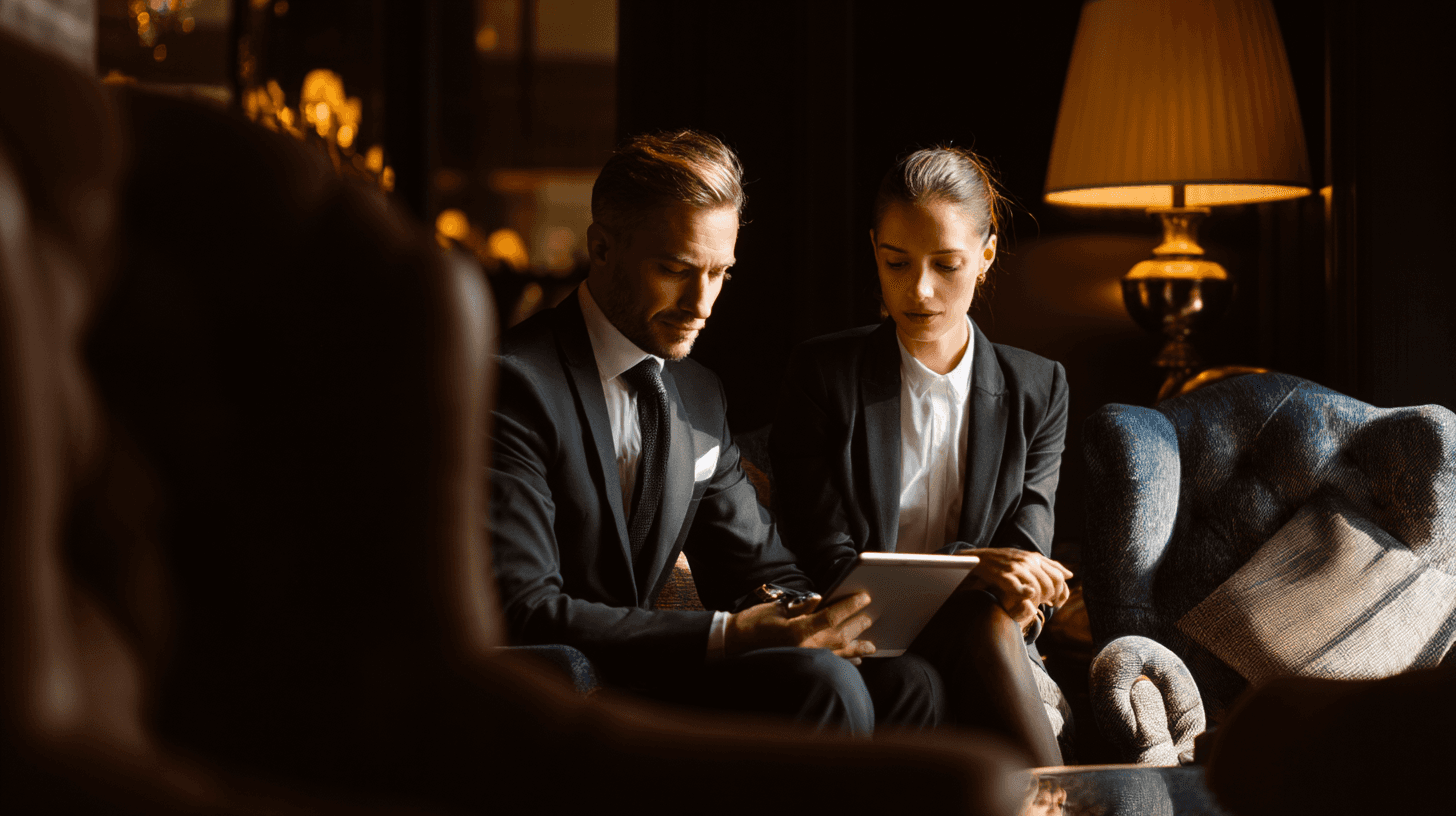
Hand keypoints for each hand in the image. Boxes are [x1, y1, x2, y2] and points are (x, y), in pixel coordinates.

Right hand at [724, 591, 875, 662]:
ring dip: (857, 647)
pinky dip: (845, 661)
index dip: (850, 605)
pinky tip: (853, 660)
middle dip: (858, 625)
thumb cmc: (753, 623)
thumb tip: (820, 600)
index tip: (865, 597)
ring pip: (840, 653)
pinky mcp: (804, 664)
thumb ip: (801, 606)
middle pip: (841, 635)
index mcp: (799, 630)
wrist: (735, 645)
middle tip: (871, 616)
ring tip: (871, 645)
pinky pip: (831, 663)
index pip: (832, 616)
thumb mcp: (777, 609)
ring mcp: (806, 659)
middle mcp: (807, 647)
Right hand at [964, 548, 1072, 625]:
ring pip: (1038, 588)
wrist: (976, 559)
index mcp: (1034, 557)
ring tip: (1034, 606)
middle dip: (1051, 598)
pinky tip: (1024, 599)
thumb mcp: (1026, 558)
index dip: (1061, 592)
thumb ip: (1048, 565)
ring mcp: (1015, 568)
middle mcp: (1027, 561)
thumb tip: (1070, 574)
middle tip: (1047, 605)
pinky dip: (1025, 595)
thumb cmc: (1002, 561)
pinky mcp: (1003, 576)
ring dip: (1038, 601)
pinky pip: (1020, 589)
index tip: (1056, 601)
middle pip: (1051, 584)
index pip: (1058, 576)